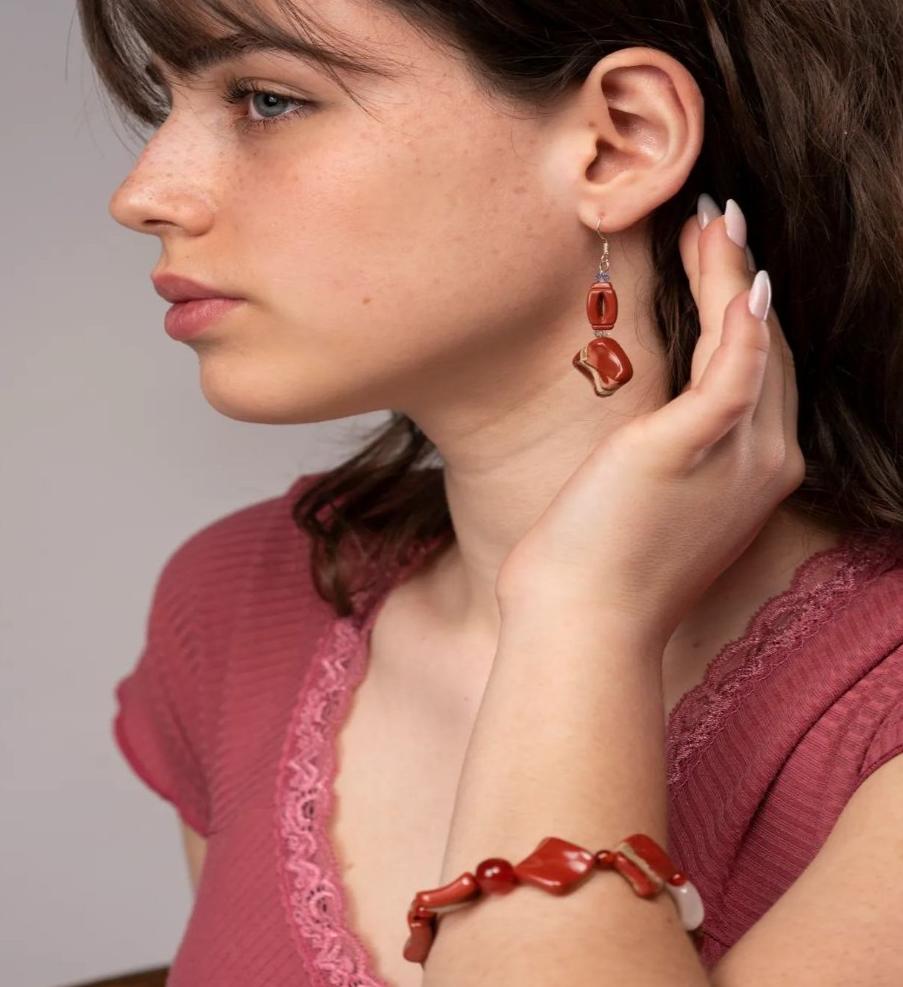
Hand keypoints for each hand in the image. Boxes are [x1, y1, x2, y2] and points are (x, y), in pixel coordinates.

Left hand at [495, 200, 805, 651]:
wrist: (583, 623)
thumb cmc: (603, 568)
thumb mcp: (654, 505)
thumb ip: (675, 459)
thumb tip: (654, 431)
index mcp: (754, 474)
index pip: (757, 374)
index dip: (743, 313)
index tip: (718, 264)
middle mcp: (764, 462)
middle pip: (762, 348)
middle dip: (739, 277)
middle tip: (714, 222)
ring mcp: (736, 455)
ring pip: (749, 343)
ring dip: (733, 274)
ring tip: (710, 220)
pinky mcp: (692, 446)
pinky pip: (732, 370)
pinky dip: (737, 319)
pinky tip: (736, 269)